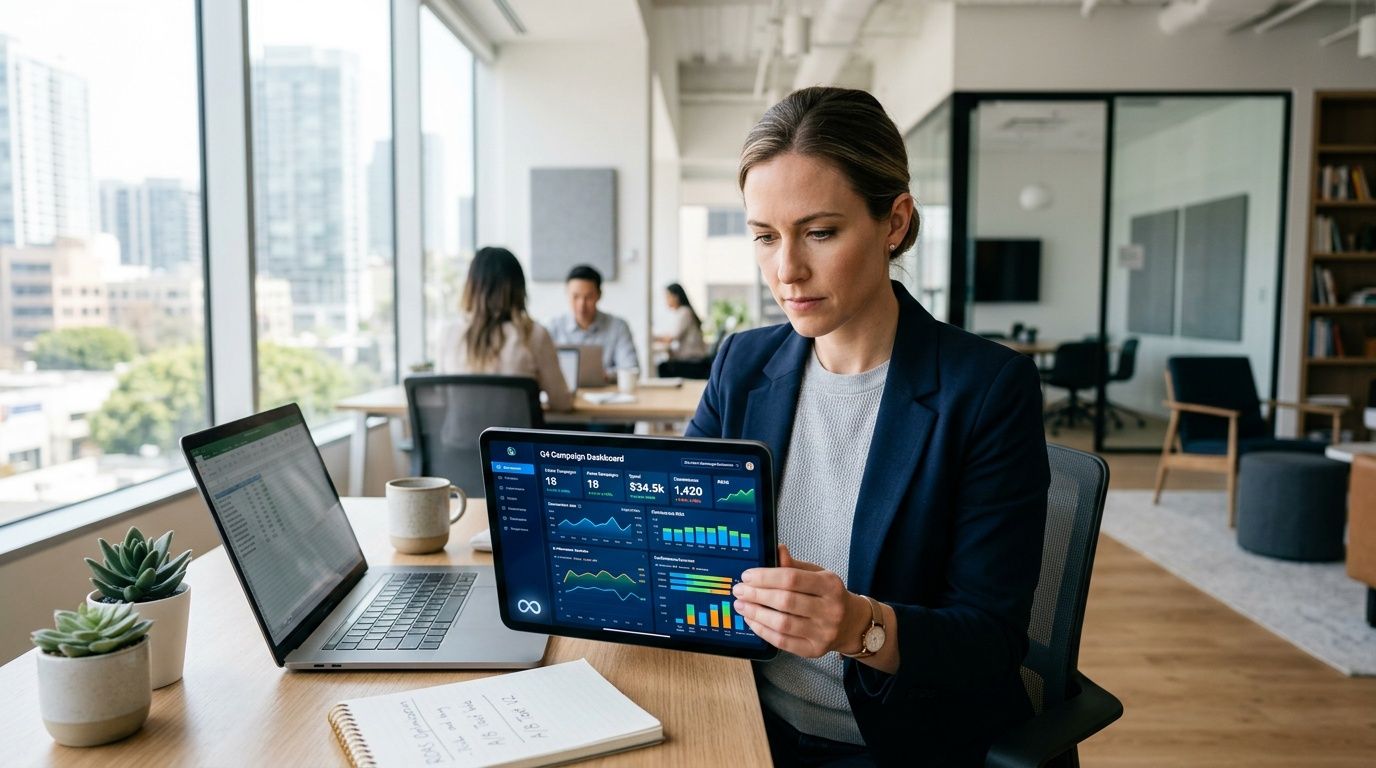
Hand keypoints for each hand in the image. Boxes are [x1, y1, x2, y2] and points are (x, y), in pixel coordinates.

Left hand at [731, 544, 869, 658]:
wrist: (851, 624)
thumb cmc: (829, 595)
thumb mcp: (817, 574)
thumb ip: (794, 566)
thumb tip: (776, 550)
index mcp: (830, 585)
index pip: (792, 578)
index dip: (766, 577)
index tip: (747, 576)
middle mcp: (830, 609)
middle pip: (785, 601)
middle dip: (757, 595)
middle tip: (739, 590)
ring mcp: (823, 632)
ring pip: (782, 623)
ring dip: (756, 614)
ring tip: (741, 606)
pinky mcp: (814, 650)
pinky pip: (783, 641)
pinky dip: (763, 631)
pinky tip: (752, 621)